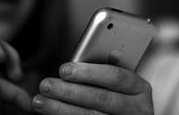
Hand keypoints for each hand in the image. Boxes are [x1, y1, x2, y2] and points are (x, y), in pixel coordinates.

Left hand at [33, 62, 152, 114]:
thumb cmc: (115, 92)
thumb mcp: (114, 81)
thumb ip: (100, 72)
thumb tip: (70, 68)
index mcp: (138, 88)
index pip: (115, 76)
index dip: (89, 72)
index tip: (64, 69)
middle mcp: (136, 109)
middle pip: (100, 99)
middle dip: (69, 92)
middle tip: (46, 85)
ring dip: (61, 109)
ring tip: (40, 101)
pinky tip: (51, 113)